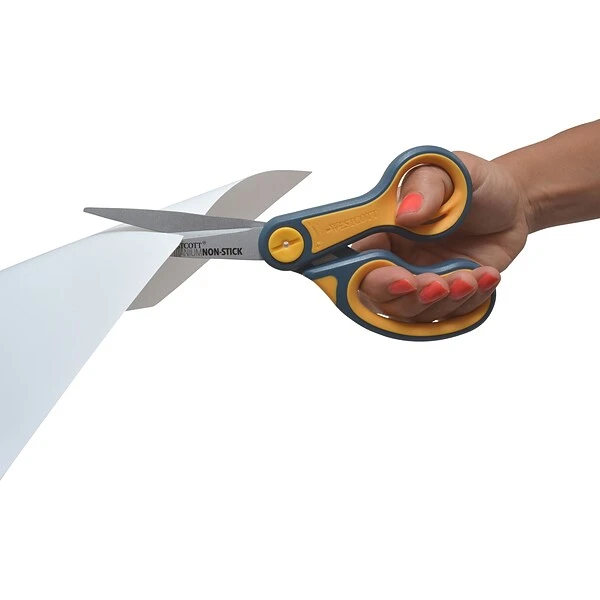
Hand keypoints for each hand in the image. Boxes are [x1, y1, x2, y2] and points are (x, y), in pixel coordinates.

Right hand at [353, 152, 530, 322]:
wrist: (511, 205)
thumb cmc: (475, 184)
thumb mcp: (453, 170)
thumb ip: (427, 186)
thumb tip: (407, 212)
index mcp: (382, 230)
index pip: (357, 260)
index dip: (368, 277)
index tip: (401, 278)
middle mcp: (395, 260)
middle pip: (380, 297)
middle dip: (407, 298)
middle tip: (437, 284)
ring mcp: (420, 281)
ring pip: (413, 312)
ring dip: (441, 302)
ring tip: (469, 277)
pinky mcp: (446, 297)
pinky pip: (446, 316)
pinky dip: (466, 303)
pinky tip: (484, 277)